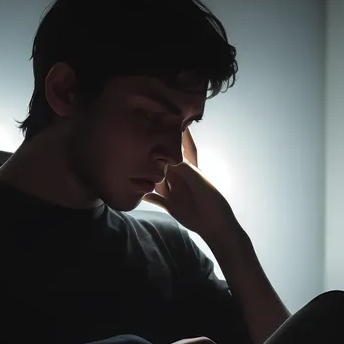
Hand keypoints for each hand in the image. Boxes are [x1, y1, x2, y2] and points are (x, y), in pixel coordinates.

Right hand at [142, 128, 238, 243]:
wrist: (214, 225)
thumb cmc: (211, 200)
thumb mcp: (198, 181)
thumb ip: (182, 167)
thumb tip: (165, 154)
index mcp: (190, 167)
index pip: (183, 146)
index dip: (178, 133)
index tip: (167, 118)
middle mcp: (180, 176)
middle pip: (164, 161)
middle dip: (154, 153)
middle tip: (138, 142)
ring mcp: (174, 190)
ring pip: (155, 179)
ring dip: (145, 174)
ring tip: (129, 166)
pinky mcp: (169, 204)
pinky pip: (153, 198)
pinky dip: (144, 195)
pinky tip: (132, 191)